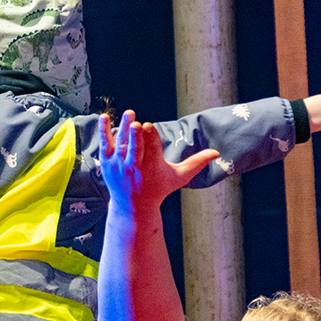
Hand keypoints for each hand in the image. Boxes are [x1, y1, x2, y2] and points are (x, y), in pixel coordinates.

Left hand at [98, 110, 218, 216]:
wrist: (133, 207)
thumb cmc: (159, 188)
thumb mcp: (179, 177)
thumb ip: (197, 163)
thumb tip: (217, 152)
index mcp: (152, 167)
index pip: (151, 149)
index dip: (149, 137)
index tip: (147, 125)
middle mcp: (135, 167)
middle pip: (135, 149)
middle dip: (135, 137)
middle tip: (136, 123)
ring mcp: (119, 165)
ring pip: (120, 144)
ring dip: (122, 128)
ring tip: (128, 113)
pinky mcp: (107, 163)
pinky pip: (105, 145)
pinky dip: (104, 132)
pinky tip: (104, 117)